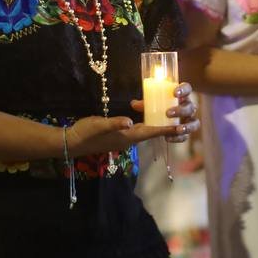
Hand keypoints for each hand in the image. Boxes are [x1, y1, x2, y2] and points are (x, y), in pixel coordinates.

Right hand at [67, 112, 197, 157]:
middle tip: (184, 119)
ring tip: (172, 117)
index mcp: (128, 136)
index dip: (167, 130)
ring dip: (159, 126)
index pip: (152, 132)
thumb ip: (113, 123)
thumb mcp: (98, 125)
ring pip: (147, 131)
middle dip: (168, 127)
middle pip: (153, 132)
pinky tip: (148, 115)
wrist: (73, 142)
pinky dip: (147, 123)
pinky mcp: (120, 135)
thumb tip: (129, 121)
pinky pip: (139, 129)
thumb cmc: (86, 133)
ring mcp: (125, 138)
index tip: (183, 127)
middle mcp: (130, 138)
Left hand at [126, 83, 201, 145]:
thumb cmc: (159, 107)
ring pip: (194, 123)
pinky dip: (178, 138)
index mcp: (182, 95)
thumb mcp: (151, 104)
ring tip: (177, 129)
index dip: (183, 90)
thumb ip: (144, 104)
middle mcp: (188, 107)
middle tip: (168, 113)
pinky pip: (186, 136)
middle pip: (190, 107)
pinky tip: (168, 138)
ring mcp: (189, 120)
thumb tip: (134, 104)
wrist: (162, 119)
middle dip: (181, 110)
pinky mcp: (186, 132)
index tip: (174, 93)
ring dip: (186, 126)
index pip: (187, 88)